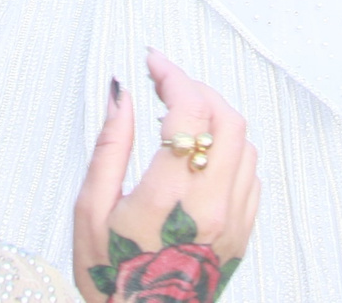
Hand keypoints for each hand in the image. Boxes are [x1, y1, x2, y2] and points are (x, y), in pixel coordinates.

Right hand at [74, 50, 257, 302]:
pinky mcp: (243, 234)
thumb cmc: (111, 278)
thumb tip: (123, 95)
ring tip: (182, 119)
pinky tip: (201, 157)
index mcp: (169, 198)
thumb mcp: (91, 211)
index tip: (154, 62)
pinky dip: (230, 152)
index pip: (189, 113)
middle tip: (168, 85)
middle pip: (229, 120)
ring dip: (217, 120)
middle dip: (200, 91)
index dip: (173, 76)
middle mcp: (211, 206)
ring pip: (246, 145)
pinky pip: (250, 176)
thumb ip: (110, 147)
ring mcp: (233, 222)